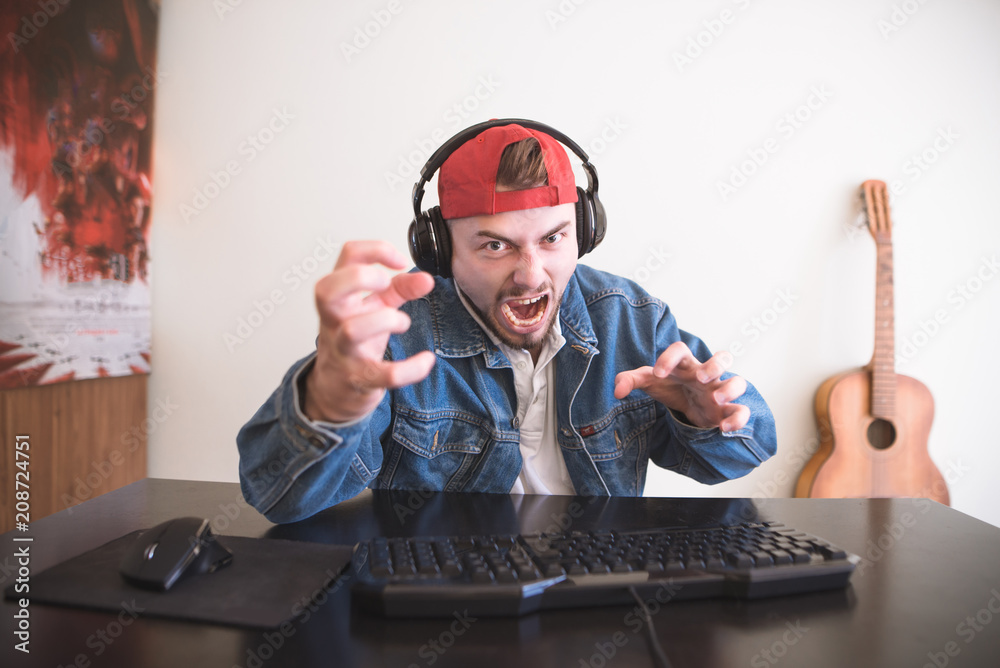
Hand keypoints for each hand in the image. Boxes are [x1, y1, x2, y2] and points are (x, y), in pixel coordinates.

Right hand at [304, 240, 435, 422]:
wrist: (336, 387)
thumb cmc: (354, 339)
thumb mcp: (375, 306)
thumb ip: (400, 288)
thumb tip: (426, 279)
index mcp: (341, 296)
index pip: (347, 256)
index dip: (375, 250)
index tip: (399, 261)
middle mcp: (335, 320)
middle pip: (327, 290)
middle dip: (361, 278)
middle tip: (385, 284)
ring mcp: (343, 349)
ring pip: (352, 331)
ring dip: (385, 321)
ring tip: (403, 323)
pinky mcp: (359, 377)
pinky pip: (382, 374)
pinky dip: (410, 369)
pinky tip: (426, 361)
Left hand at [613, 341, 748, 431]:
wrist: (688, 406)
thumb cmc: (671, 387)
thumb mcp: (649, 383)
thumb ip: (630, 380)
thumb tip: (617, 390)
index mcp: (685, 365)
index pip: (681, 350)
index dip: (669, 357)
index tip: (657, 373)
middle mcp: (706, 375)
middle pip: (722, 358)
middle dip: (714, 365)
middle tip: (701, 378)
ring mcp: (719, 391)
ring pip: (738, 381)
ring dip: (730, 388)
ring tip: (716, 399)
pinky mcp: (727, 410)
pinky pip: (741, 411)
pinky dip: (737, 419)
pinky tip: (723, 428)